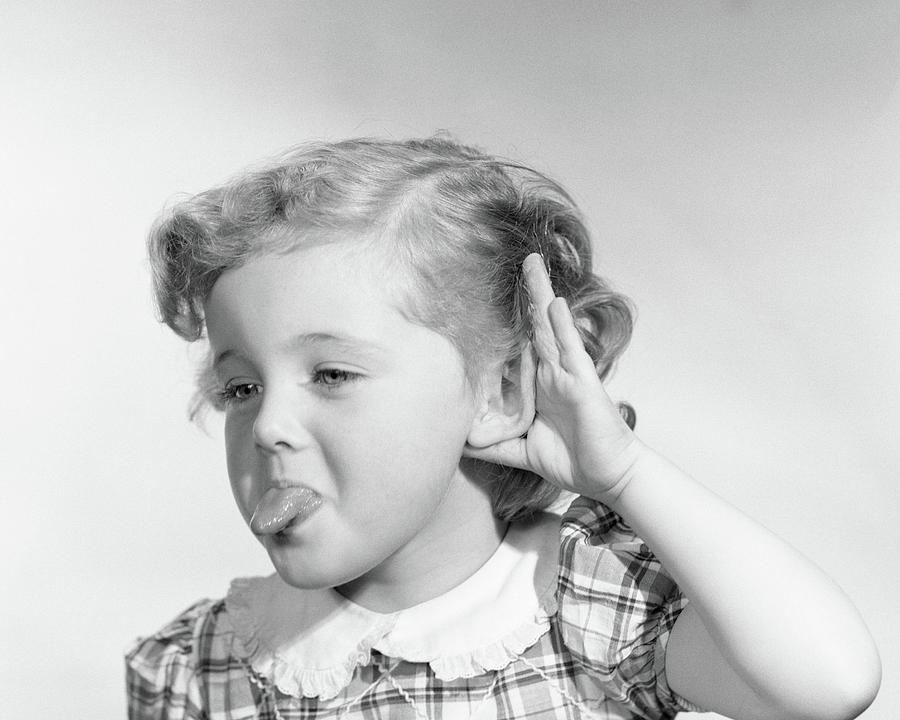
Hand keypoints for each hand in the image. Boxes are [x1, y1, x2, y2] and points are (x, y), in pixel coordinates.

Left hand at [464, 253, 642, 501]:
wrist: (610, 478)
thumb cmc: (574, 462)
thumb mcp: (522, 452)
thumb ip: (494, 447)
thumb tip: (460, 443)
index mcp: (539, 387)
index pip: (520, 349)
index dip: (509, 323)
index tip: (494, 298)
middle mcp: (553, 375)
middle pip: (536, 327)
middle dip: (528, 294)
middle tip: (520, 260)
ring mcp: (568, 375)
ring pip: (552, 329)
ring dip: (542, 295)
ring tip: (532, 264)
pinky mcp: (583, 384)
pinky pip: (572, 350)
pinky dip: (563, 326)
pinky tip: (554, 303)